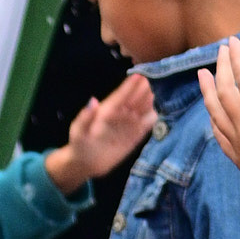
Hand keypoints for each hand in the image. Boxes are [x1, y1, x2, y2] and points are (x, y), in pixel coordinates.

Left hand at [45, 70, 157, 192]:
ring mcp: (126, 126)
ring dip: (150, 103)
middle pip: (133, 101)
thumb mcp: (78, 130)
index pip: (120, 97)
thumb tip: (93, 100)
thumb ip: (85, 117)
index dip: (129, 86)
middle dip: (143, 90)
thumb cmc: (79, 144)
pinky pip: (144, 127)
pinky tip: (160, 113)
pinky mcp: (133, 138)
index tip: (140, 75)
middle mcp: (118, 116)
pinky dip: (151, 120)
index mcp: (106, 111)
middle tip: (156, 79)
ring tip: (161, 92)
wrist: (85, 163)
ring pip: (141, 111)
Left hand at [200, 39, 239, 216]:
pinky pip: (217, 132)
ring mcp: (238, 144)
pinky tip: (212, 112)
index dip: (237, 58)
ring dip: (208, 90)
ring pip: (215, 111)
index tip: (233, 41)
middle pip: (225, 91)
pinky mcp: (237, 159)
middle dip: (221, 68)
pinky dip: (212, 117)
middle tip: (220, 49)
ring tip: (202, 74)